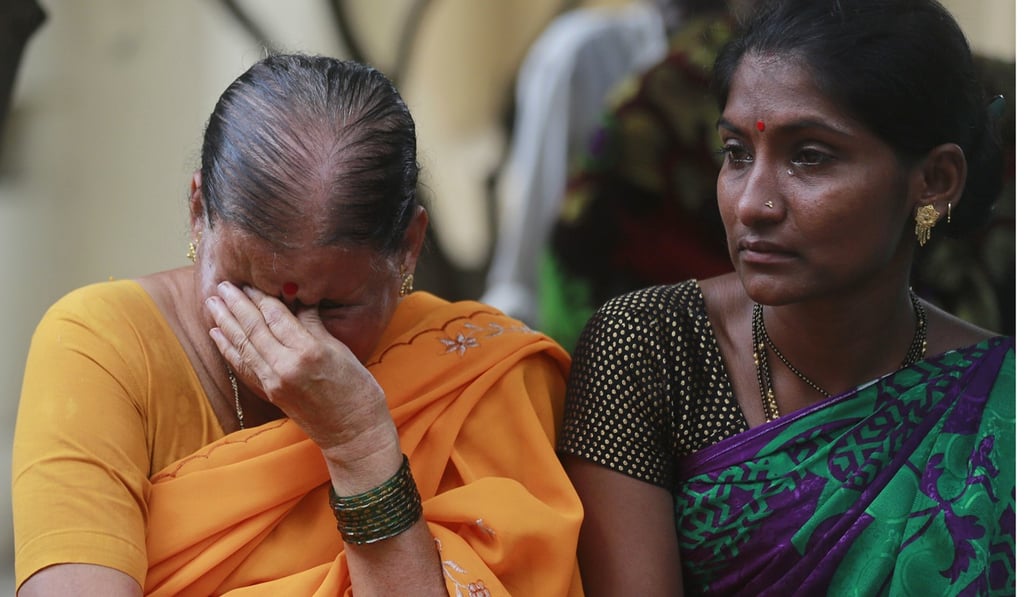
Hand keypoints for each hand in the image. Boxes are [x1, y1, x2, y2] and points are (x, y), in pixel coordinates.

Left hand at [204, 282, 397, 462]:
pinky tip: (217, 334)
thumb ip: (315, 325)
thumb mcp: (341, 351)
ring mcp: (274, 382)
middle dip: (236, 304)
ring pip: (243, 346)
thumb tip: (299, 301)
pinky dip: (228, 349)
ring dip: (225, 323)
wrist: (353, 433)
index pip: (276, 316)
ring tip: (211, 303)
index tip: (248, 281)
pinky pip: (243, 366)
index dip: (260, 297)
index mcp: (308, 351)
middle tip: (222, 284)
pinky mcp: (270, 394)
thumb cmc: (358, 389)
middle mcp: (286, 366)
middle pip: (254, 328)